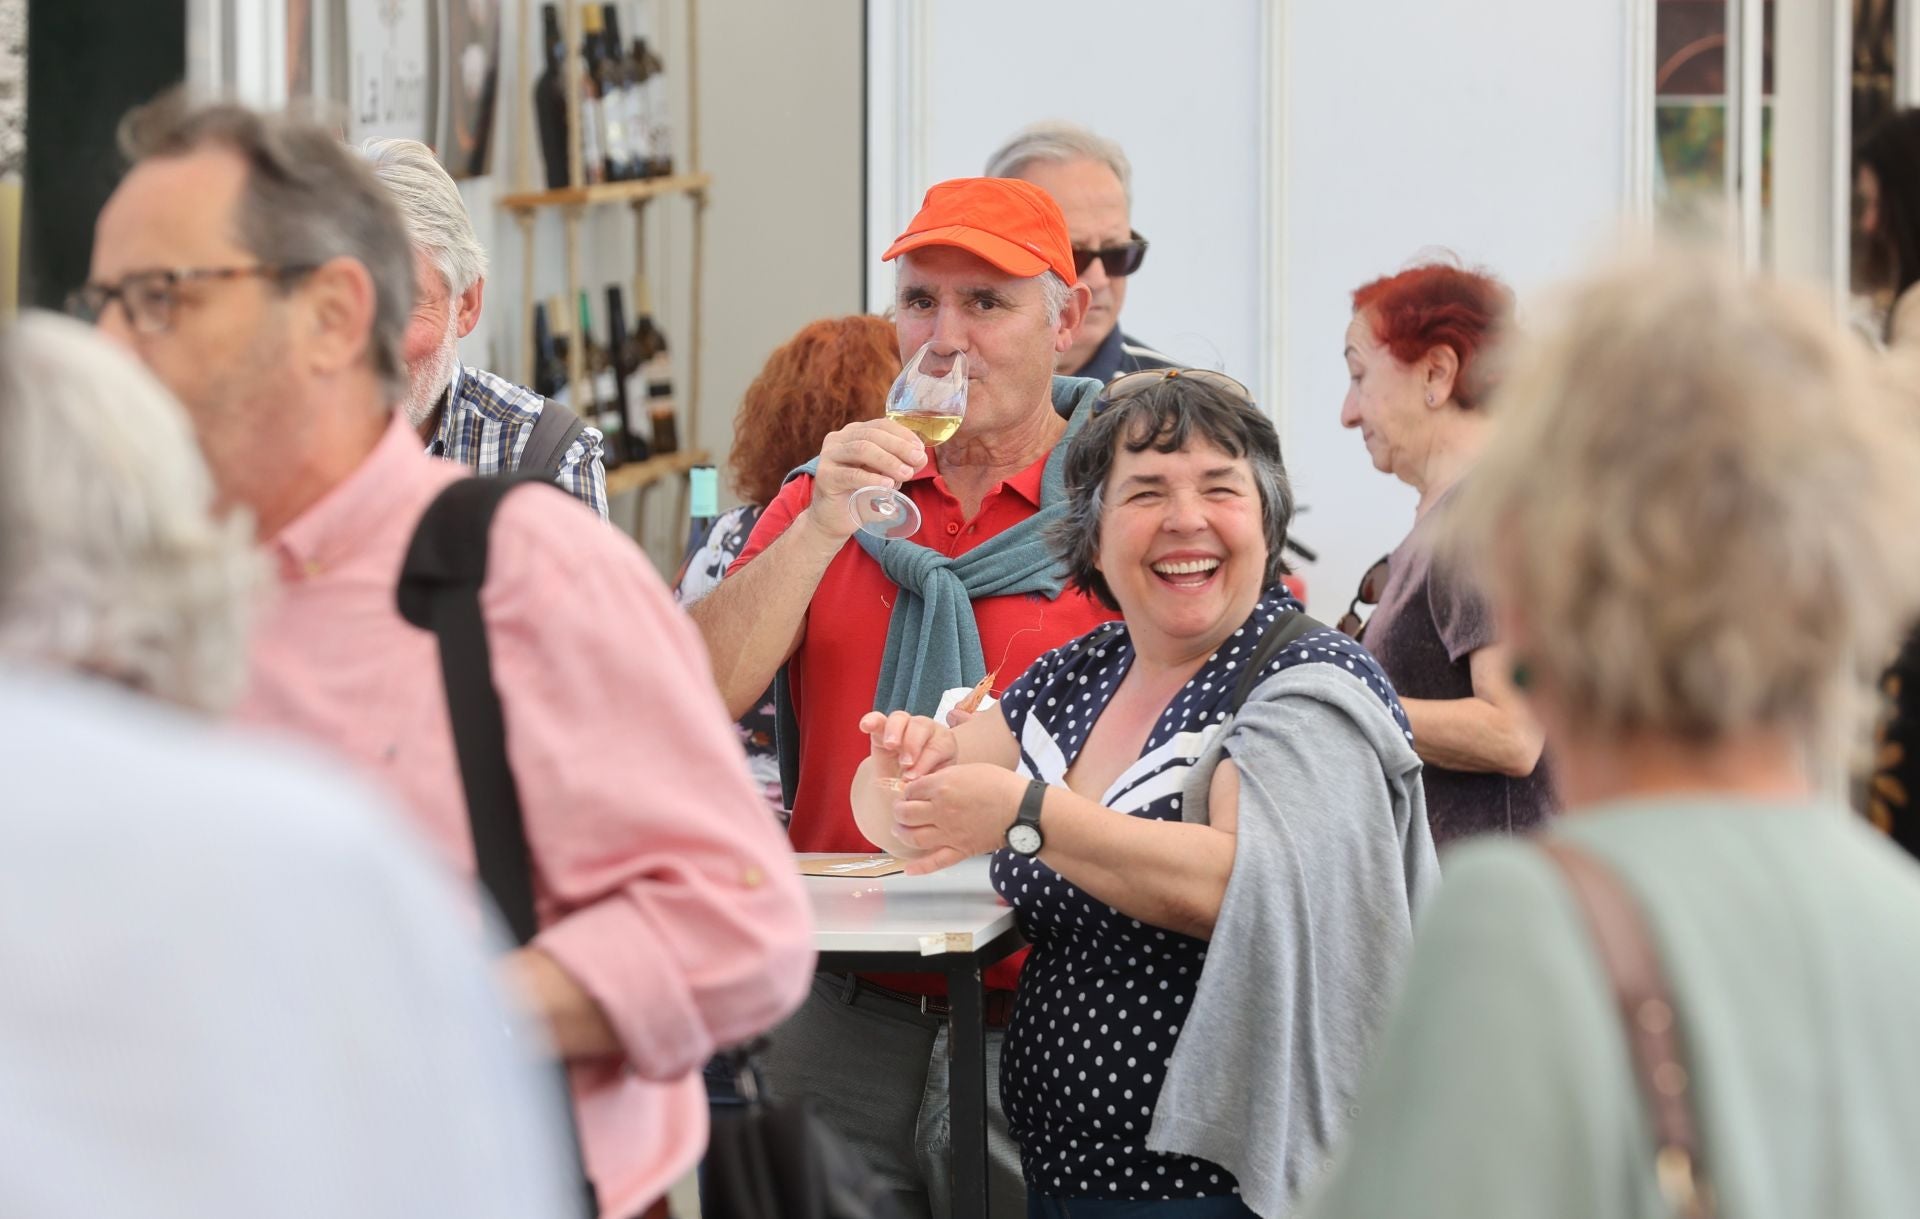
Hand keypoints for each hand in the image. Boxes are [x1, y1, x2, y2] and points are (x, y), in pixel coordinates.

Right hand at [802, 419, 929, 541]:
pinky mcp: (825, 476)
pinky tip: (887, 485)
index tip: (920, 450)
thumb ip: (900, 464)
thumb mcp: (884, 474)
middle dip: (899, 447)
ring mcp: (829, 456)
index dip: (903, 435)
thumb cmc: (861, 494)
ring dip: (888, 461)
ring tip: (906, 474)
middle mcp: (838, 439)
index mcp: (854, 433)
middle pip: (872, 435)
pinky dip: (872, 478)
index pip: (881, 425)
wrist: (835, 519)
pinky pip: (851, 474)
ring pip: (861, 449)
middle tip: (918, 460)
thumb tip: (920, 457)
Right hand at [853, 710, 958, 857]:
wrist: (907, 795)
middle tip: (906, 763)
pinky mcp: (883, 730)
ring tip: (891, 746)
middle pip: (921, 727)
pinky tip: (866, 726)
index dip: (927, 760)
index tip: (915, 777)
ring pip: (901, 719)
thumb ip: (930, 784)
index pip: (937, 746)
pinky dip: (872, 721)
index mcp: (943, 744)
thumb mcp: (932, 789)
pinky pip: (878, 720)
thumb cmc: (924, 791)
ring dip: (896, 732)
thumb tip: (923, 785)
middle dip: (913, 745)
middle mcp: (925, 731)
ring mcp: (904, 728)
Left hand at [893, 763, 1027, 874]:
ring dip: (902, 834)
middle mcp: (940, 811)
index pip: (911, 790)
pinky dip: (919, 868)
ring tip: (899, 831)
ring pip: (913, 837)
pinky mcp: (960, 850)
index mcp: (942, 787)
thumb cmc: (1000, 785)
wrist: (1022, 809)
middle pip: (905, 814)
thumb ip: (945, 777)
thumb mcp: (968, 769)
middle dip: (898, 812)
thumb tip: (929, 784)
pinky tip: (907, 869)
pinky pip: (935, 862)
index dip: (907, 791)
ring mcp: (949, 833)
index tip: (909, 793)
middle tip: (899, 811)